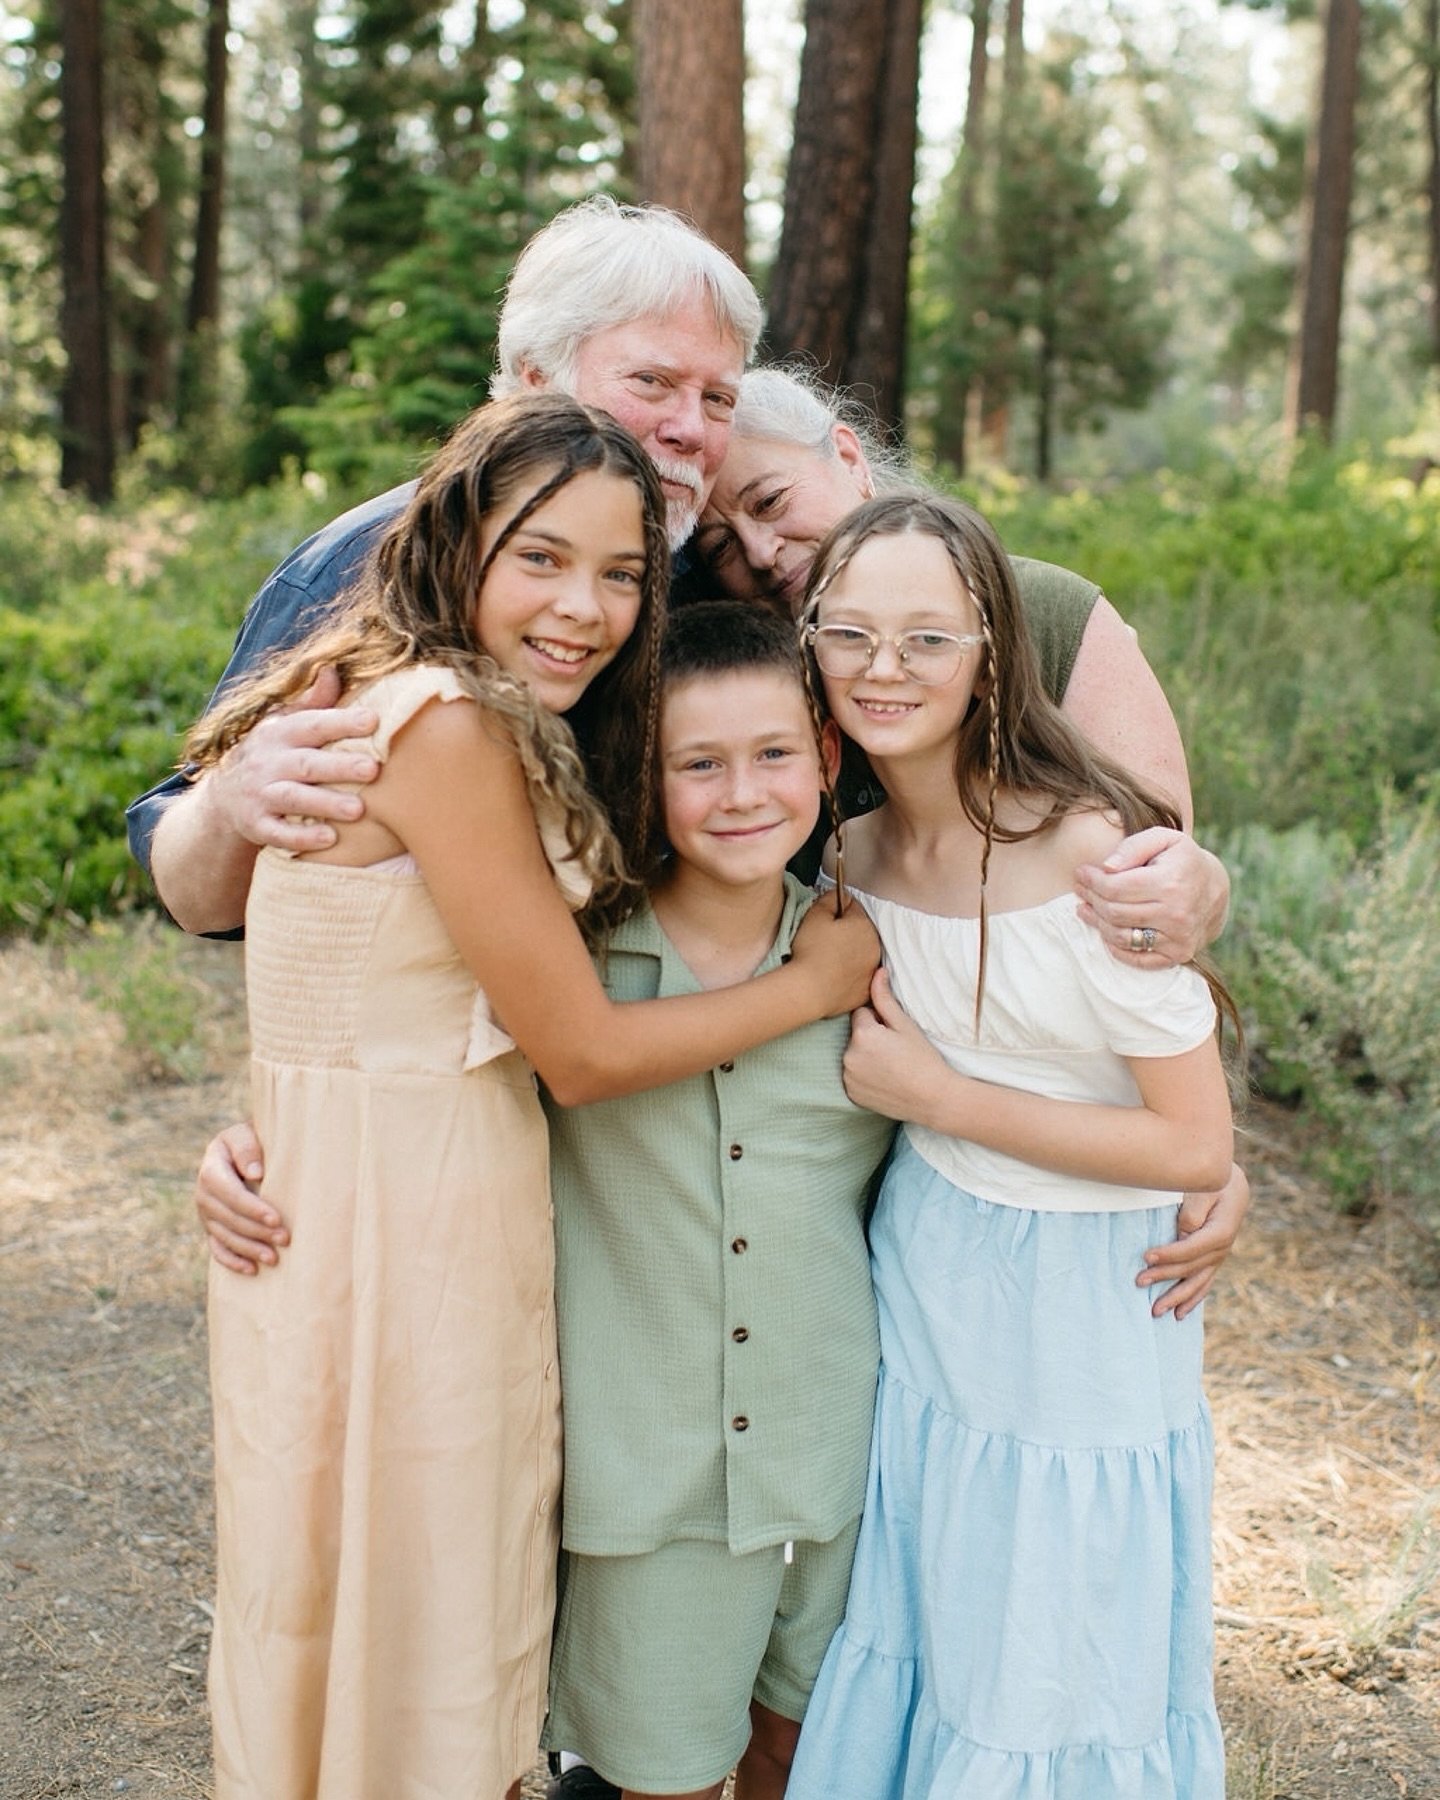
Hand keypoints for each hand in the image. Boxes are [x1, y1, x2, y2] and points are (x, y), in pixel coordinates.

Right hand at [196, 1121, 287, 1275]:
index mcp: (210, 1170)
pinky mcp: (211, 1228)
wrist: (241, 1149)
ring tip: (274, 1259)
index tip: (276, 1219)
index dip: (253, 1209)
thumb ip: (247, 1149)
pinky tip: (252, 1270)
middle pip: (229, 1219)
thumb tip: (255, 1173)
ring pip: (225, 1237)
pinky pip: (217, 1249)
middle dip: (257, 1232)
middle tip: (285, 1239)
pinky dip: (232, 1261)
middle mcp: (203, 1195)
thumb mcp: (245, 1134)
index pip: (231, 1194)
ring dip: (249, 1249)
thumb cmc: (250, 1140)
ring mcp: (206, 1215)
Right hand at [206, 666, 379, 852]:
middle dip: (339, 766)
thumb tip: (332, 669)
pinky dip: (302, 837)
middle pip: (306, 764)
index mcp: (279, 734)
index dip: (341, 722)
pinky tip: (330, 839)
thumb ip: (312, 703)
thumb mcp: (283, 724)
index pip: (312, 725)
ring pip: (293, 799)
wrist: (223, 797)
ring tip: (359, 809)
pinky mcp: (257, 826)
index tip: (374, 720)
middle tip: (374, 769)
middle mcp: (268, 763)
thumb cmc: (272, 754)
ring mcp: (260, 796)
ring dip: (325, 803)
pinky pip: (278, 833)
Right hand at [790, 894, 881, 1014]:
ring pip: (861, 953)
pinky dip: (849, 973)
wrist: (808, 991)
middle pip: (860, 930)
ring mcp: (872, 970)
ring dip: (849, 952)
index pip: (853, 907)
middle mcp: (875, 947)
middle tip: (823, 940)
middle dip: (845, 931)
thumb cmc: (810, 952)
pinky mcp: (866, 990)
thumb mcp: (815, 915)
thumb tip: (837, 895)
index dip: (836, 910)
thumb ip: (829, 898)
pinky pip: (859, 975)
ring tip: (827, 959)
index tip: (824, 918)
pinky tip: (833, 975)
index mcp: (864, 925)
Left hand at [842, 967, 950, 1121]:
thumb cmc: (923, 1059)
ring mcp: (848, 1078)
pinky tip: (884, 1080)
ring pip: (853, 1055)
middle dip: (870, 1038)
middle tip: (895, 1052)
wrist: (933, 1098)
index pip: (861, 1014)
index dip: (880, 1022)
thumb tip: (877, 971)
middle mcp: (848, 1056)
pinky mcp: (851, 1094)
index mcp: (862, 1035)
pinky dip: (864, 1076)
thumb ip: (885, 998)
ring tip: (891, 1066)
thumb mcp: (905, 1025)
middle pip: (855, 1036)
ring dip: (865, 1057)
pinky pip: (853, 1076)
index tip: (895, 1036)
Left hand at [1074, 828, 1229, 966]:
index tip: (1080, 873)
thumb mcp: (1164, 839)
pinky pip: (1137, 958)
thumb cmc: (1182, 860)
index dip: (1091, 880)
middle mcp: (1176, 913)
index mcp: (1171, 882)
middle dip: (1091, 899)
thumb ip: (1133, 846)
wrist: (1215, 888)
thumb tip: (1106, 866)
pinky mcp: (1178, 954)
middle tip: (1080, 889)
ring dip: (1097, 923)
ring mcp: (1179, 937)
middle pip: (1114, 912)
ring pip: (1121, 936)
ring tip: (1086, 908)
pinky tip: (1105, 931)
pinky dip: (1116, 947)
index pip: (1115, 887)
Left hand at [1138, 1161, 1249, 1320]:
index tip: (1145, 1257)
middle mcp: (1222, 1249)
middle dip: (1163, 1276)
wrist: (1230, 1183)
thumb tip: (1183, 1232)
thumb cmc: (1212, 1182)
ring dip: (1176, 1298)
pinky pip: (1203, 1283)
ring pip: (1197, 1282)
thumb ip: (1194, 1212)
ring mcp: (1218, 1257)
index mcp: (1221, 1232)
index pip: (1190, 1248)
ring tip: (1156, 1311)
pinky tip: (1179, 1314)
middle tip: (1139, 1282)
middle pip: (1190, 1268)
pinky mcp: (1213, 1260)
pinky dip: (1192, 1299)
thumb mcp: (1204, 1189)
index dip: (1168, 1255)